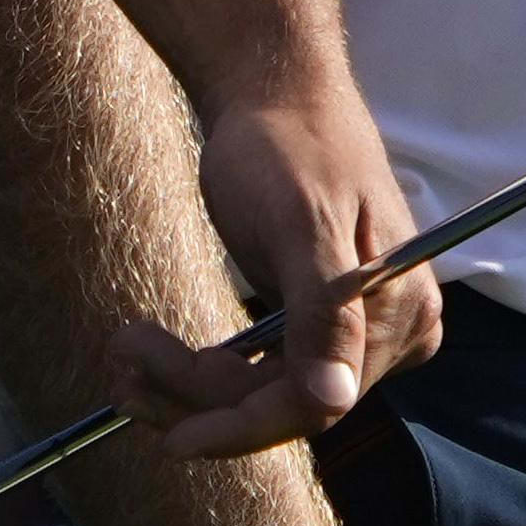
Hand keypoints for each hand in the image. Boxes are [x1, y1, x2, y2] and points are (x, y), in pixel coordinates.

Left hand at [117, 78, 437, 457]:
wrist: (275, 89)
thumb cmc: (290, 141)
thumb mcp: (302, 222)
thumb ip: (324, 314)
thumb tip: (334, 401)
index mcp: (402, 311)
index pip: (318, 404)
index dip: (241, 426)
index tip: (170, 436)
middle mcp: (391, 330)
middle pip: (285, 403)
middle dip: (198, 394)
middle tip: (123, 359)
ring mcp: (354, 327)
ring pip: (264, 394)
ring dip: (187, 386)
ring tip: (124, 352)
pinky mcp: (315, 320)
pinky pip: (260, 370)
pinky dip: (203, 371)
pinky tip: (152, 357)